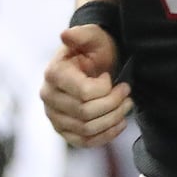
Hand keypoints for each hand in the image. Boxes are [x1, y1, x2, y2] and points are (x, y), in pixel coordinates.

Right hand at [40, 25, 131, 146]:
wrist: (93, 63)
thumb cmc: (94, 49)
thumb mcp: (92, 36)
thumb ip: (81, 34)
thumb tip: (65, 35)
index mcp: (53, 74)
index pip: (83, 93)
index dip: (105, 89)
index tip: (110, 77)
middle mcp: (49, 97)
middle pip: (86, 113)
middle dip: (113, 104)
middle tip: (127, 91)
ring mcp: (54, 116)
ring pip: (87, 130)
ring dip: (113, 119)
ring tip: (126, 105)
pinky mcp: (64, 130)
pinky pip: (84, 142)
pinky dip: (105, 136)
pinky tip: (119, 122)